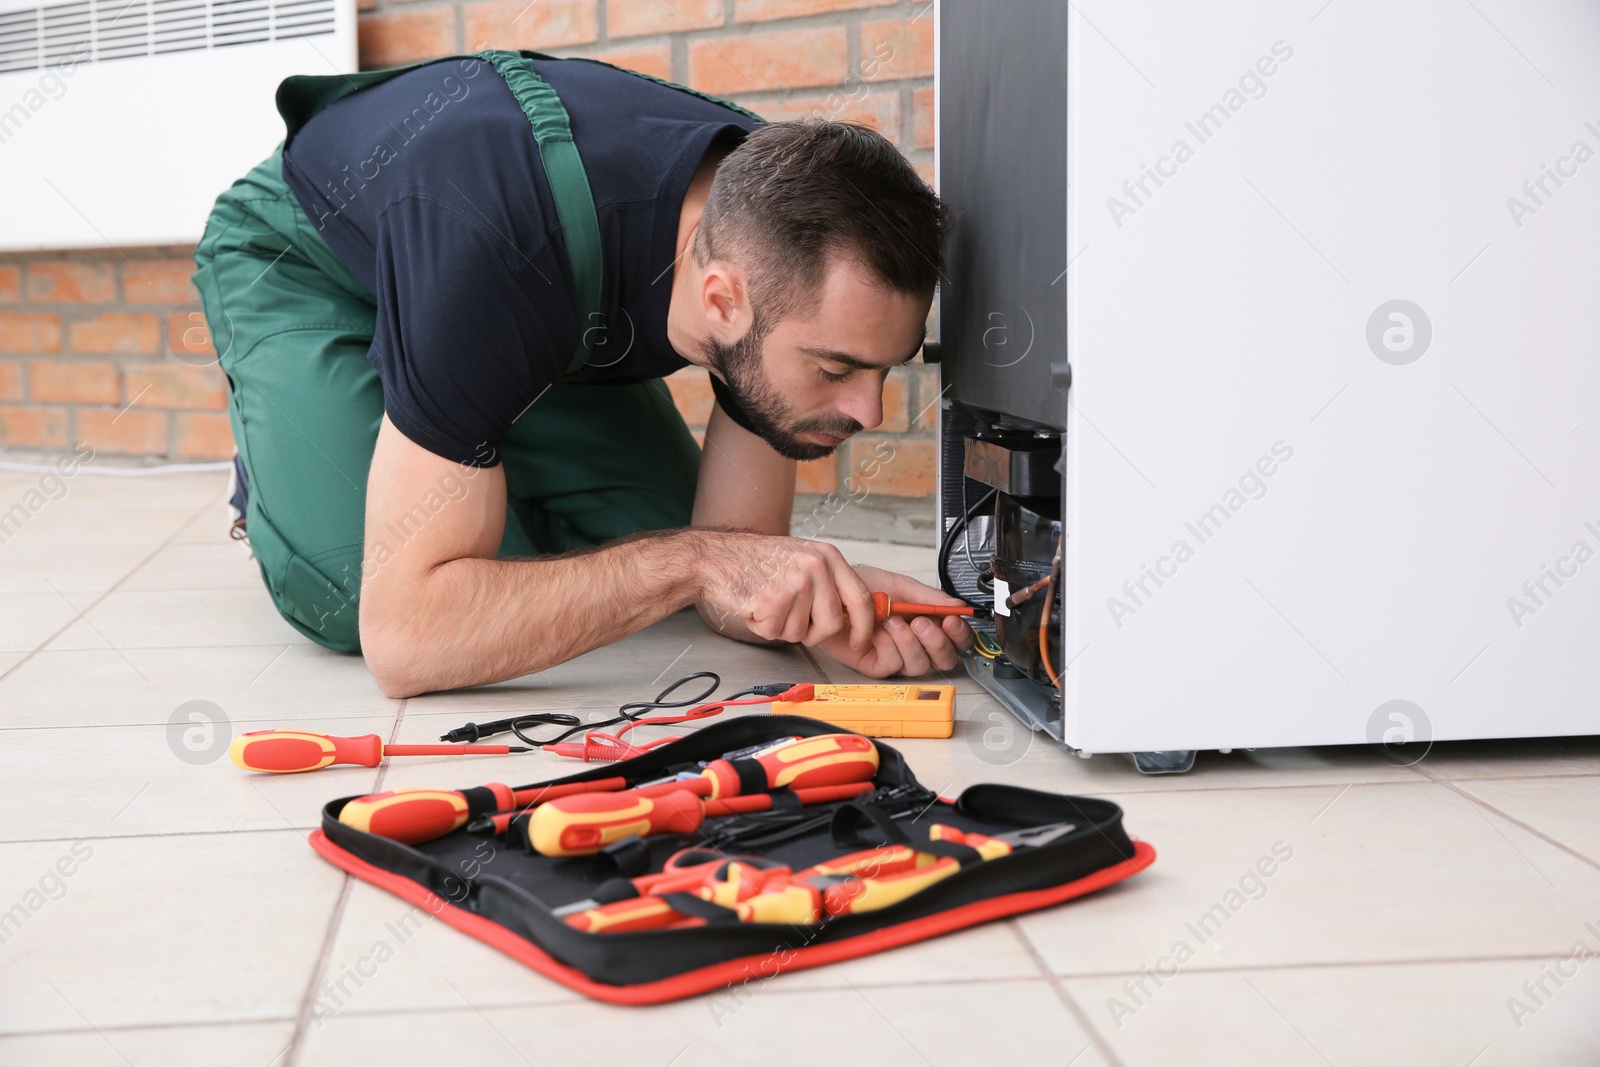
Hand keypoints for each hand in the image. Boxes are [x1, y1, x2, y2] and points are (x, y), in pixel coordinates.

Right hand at [694, 531, 876, 649]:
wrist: (716, 559)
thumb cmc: (755, 562)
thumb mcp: (802, 559)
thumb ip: (827, 583)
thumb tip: (850, 616)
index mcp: (827, 556)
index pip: (860, 597)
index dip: (864, 626)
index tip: (860, 642)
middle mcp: (816, 566)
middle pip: (832, 624)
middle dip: (812, 633)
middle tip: (790, 621)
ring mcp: (796, 583)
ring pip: (801, 632)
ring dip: (781, 627)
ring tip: (767, 604)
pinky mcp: (774, 600)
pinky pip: (776, 633)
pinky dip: (762, 627)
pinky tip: (754, 606)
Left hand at [813, 565, 973, 677]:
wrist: (832, 592)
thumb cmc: (862, 587)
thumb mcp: (899, 586)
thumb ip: (929, 597)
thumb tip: (957, 606)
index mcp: (928, 621)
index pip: (957, 638)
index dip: (959, 634)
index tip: (951, 620)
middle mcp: (916, 642)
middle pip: (945, 659)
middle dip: (937, 642)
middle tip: (921, 622)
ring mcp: (897, 655)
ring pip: (920, 665)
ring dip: (908, 642)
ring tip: (892, 621)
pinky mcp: (876, 665)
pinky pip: (892, 665)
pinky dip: (887, 646)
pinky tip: (877, 630)